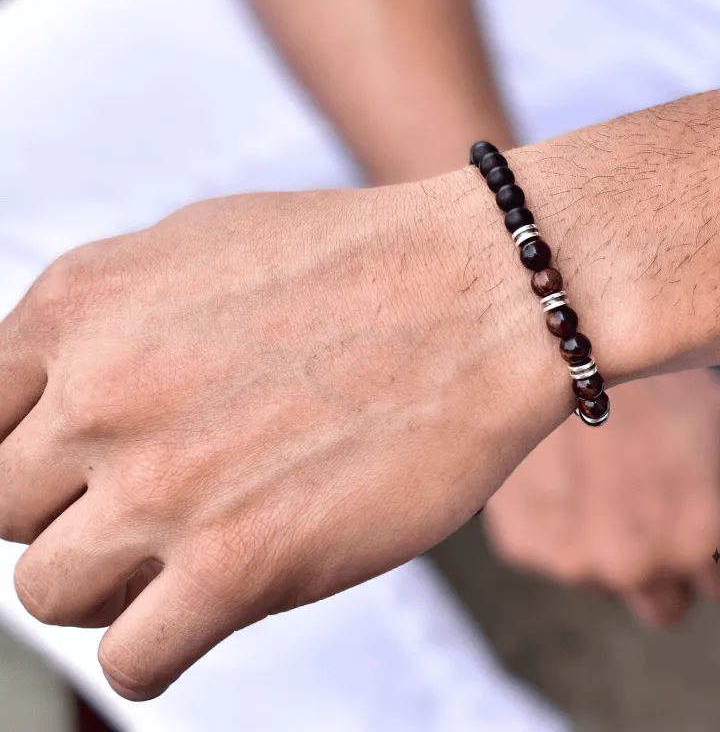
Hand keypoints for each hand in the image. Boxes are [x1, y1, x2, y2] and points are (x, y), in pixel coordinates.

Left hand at [0, 181, 577, 700]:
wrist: (485, 293)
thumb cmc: (361, 262)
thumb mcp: (200, 242)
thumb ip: (104, 319)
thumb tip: (52, 391)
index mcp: (81, 304)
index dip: (29, 448)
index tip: (78, 466)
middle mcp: (103, 393)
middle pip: (4, 509)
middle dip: (72, 508)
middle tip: (156, 492)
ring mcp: (165, 486)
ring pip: (50, 595)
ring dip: (114, 578)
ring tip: (195, 541)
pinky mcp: (241, 567)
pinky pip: (133, 662)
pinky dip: (161, 644)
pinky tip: (215, 598)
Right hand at [482, 369, 719, 625]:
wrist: (557, 345)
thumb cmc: (652, 375)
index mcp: (700, 540)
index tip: (700, 506)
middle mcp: (638, 565)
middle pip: (664, 605)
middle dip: (668, 565)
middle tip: (650, 497)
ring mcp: (574, 559)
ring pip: (605, 578)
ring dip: (609, 540)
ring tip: (600, 466)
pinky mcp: (523, 543)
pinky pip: (552, 549)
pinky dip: (559, 518)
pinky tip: (560, 465)